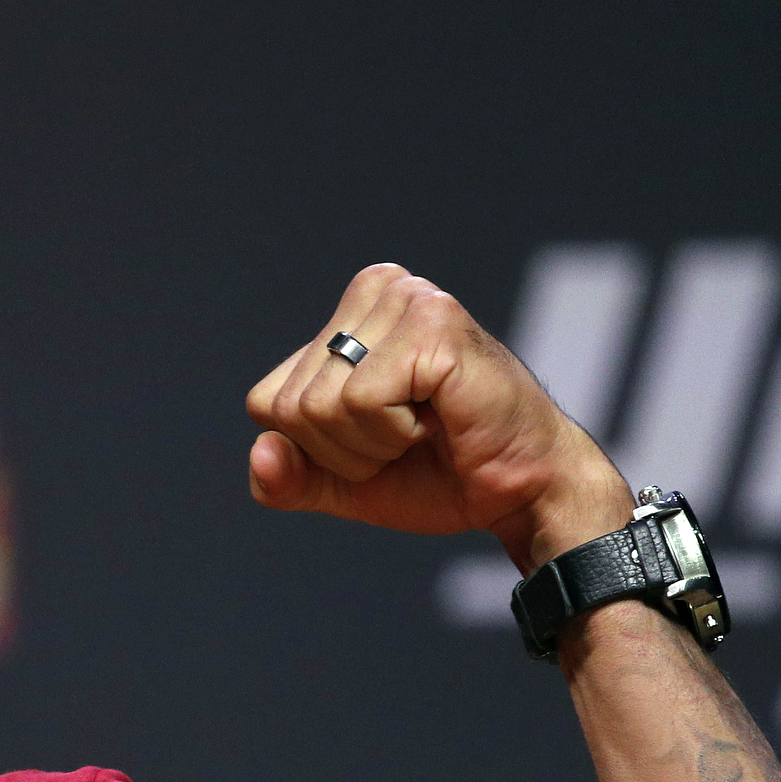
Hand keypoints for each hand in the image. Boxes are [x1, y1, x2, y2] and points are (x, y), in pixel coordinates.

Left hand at [245, 263, 628, 570]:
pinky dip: (395, 432)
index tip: (377, 440)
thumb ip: (287, 479)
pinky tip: (440, 416)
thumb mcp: (342, 483)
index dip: (315, 449)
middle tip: (407, 438)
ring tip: (424, 426)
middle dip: (344, 450)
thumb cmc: (437, 474)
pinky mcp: (433, 324)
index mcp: (347, 314)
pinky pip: (361, 401)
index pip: (266, 402)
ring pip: (321, 404)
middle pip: (289, 406)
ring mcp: (407, 299)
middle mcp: (376, 290)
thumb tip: (262, 451)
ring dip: (372, 443)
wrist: (519, 491)